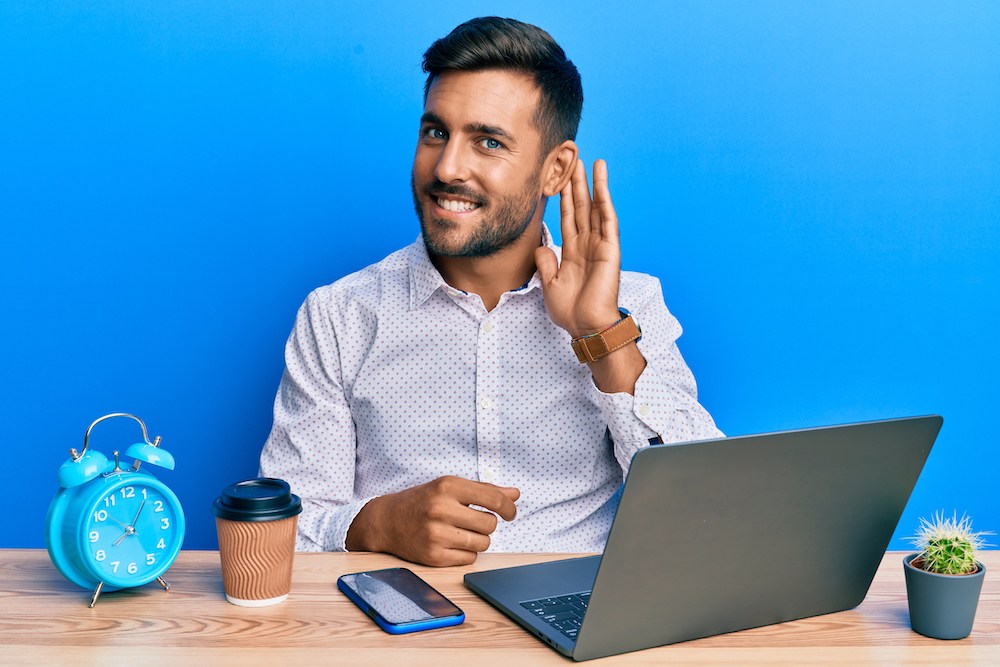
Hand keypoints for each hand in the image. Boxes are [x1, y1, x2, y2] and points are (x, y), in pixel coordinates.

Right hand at [346, 476, 519, 566]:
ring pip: (483, 543)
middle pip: (490, 524)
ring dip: (479, 539)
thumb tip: (515, 494)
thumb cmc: (424, 501)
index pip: (493, 499)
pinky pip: (469, 558)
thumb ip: (484, 490)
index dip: (509, 507)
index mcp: (447, 487)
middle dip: (487, 524)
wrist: (387, 520)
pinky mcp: (433, 556)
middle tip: (472, 520)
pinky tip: (451, 543)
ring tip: (461, 531)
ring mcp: (436, 534)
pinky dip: (466, 552)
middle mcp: (440, 509)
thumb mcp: (450, 487)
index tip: (510, 512)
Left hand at [535, 159, 621, 337]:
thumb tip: (540, 245)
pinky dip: (605, 199)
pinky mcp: (610, 248)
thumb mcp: (550, 283)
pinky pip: (607, 219)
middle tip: (572, 159)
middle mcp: (587, 244)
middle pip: (581, 206)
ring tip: (589, 161)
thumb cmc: (571, 311)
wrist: (586, 326)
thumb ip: (546, 262)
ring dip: (593, 184)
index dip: (564, 197)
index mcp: (573, 252)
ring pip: (595, 207)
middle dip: (576, 183)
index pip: (567, 217)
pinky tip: (601, 182)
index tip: (559, 177)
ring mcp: (600, 245)